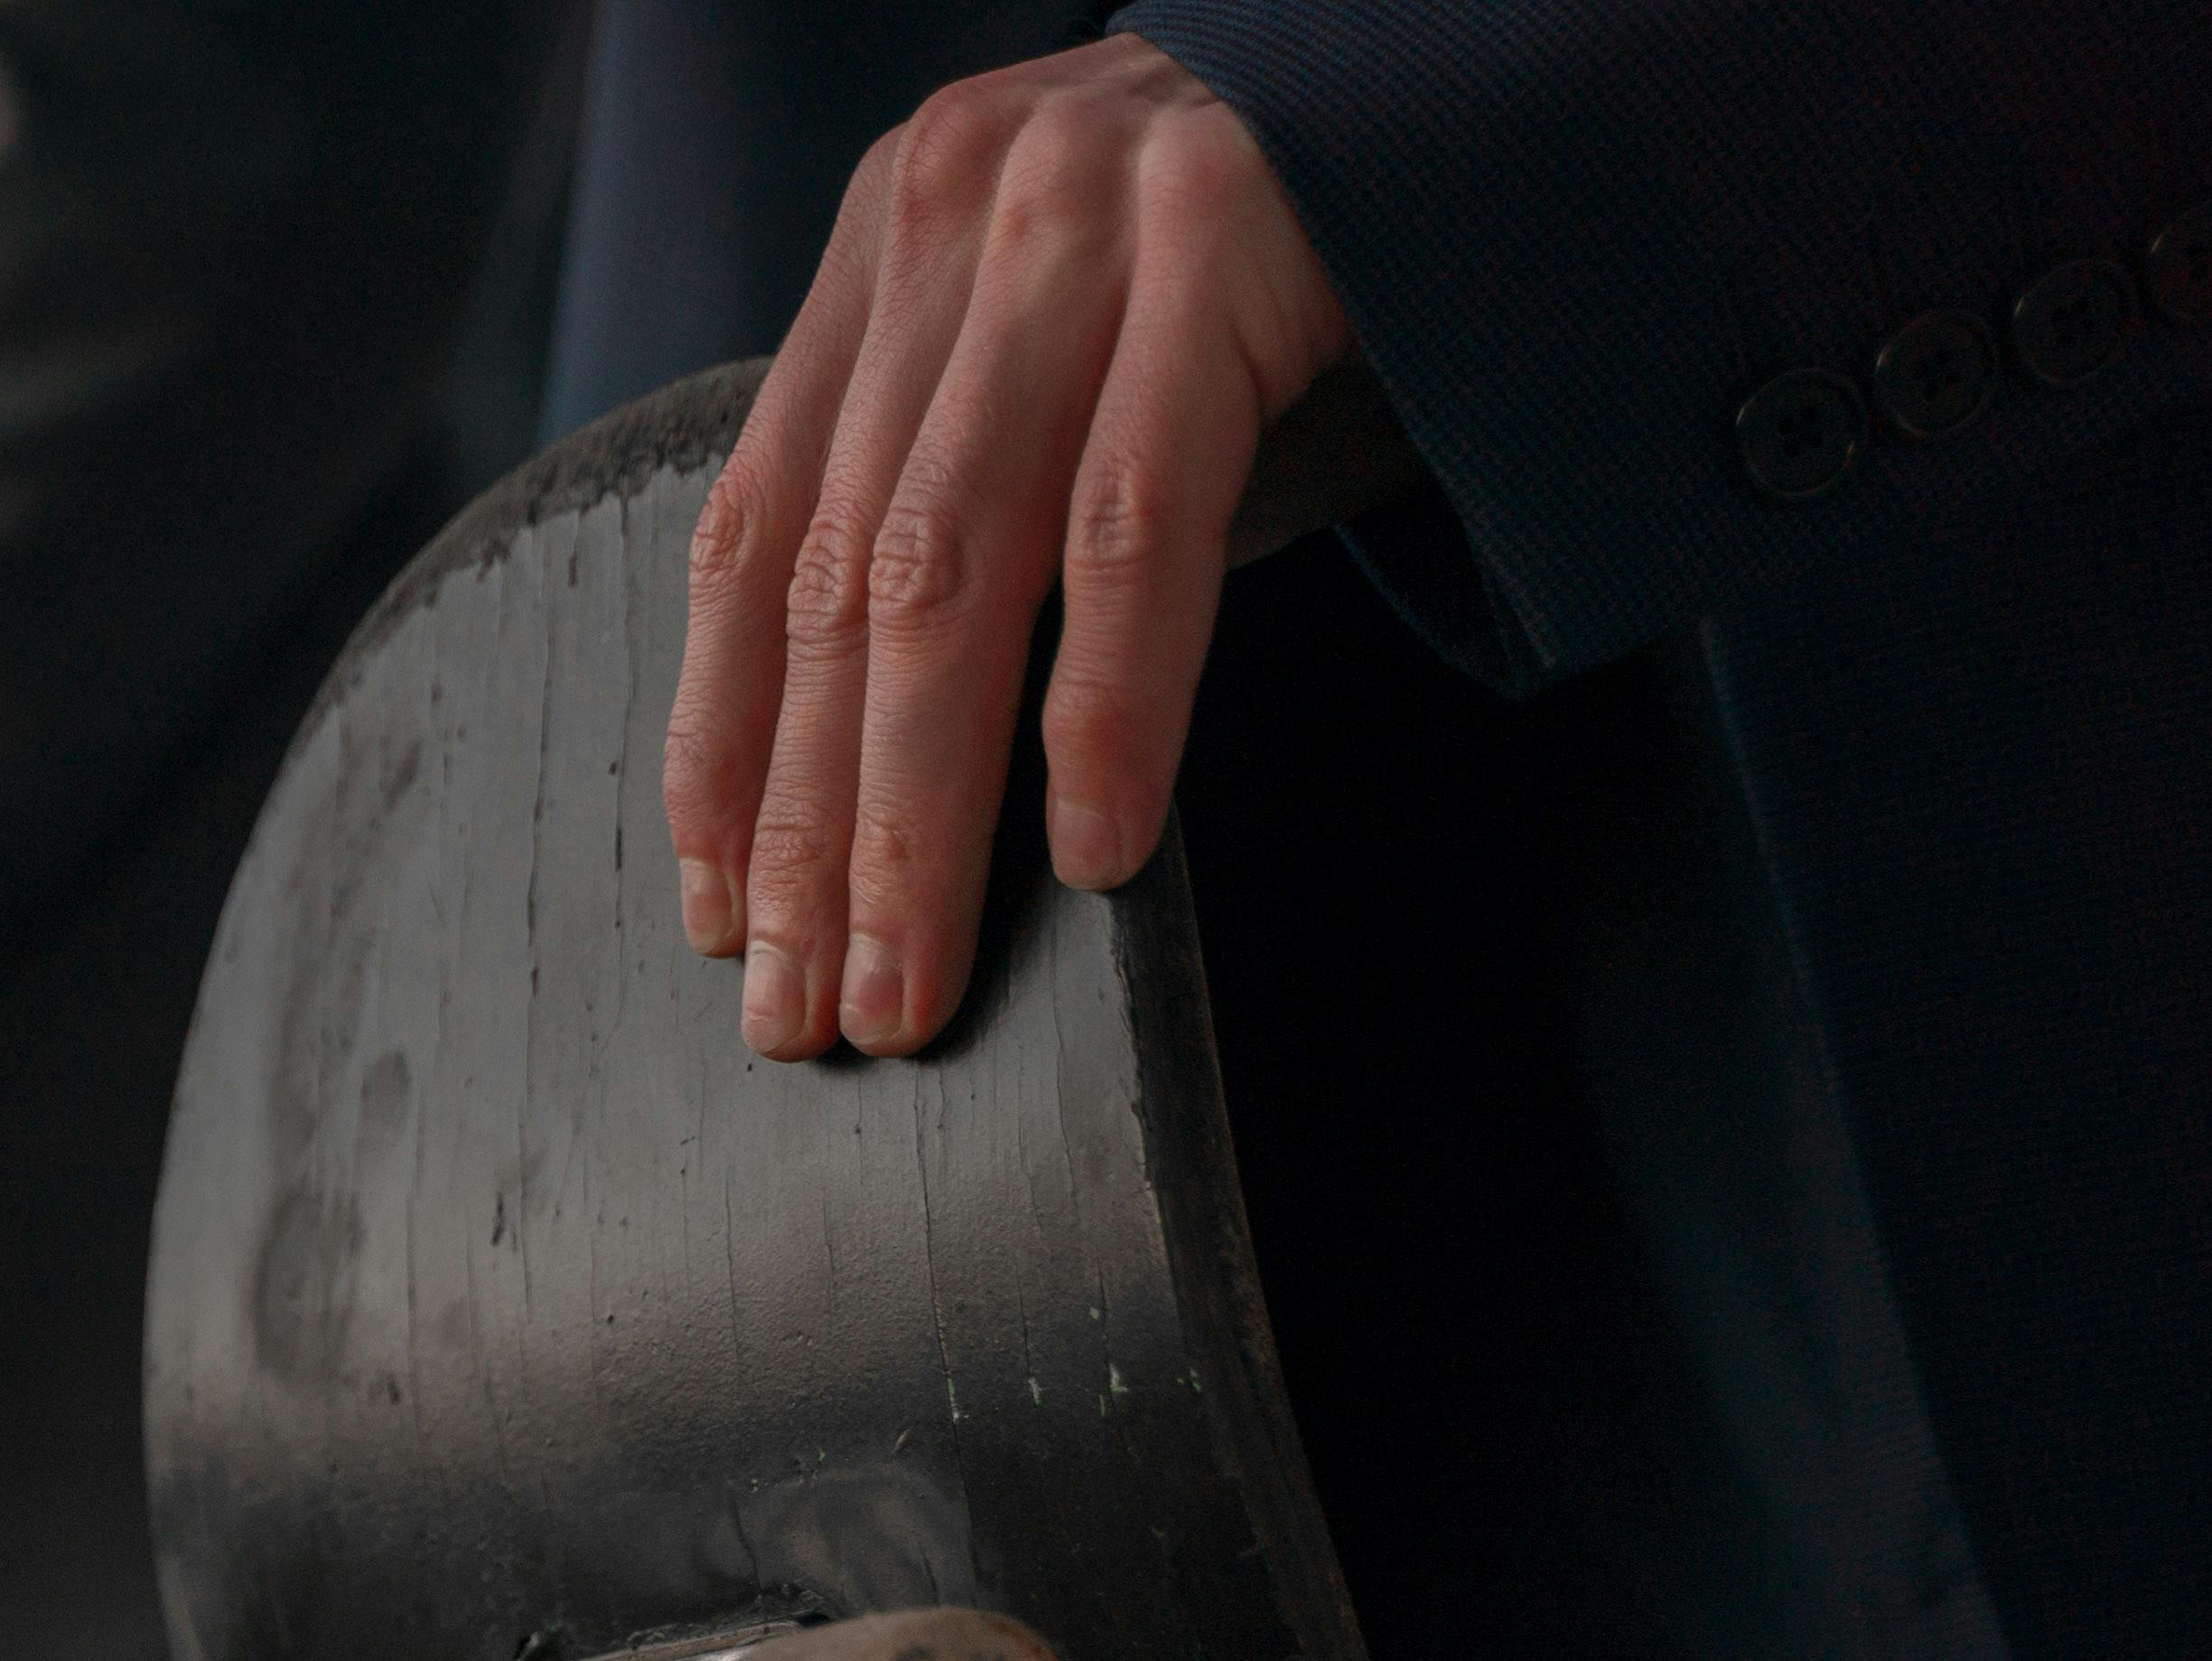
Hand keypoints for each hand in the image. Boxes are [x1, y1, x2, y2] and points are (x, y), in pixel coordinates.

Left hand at [662, 37, 1346, 1061]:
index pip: (755, 535)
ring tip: (912, 978)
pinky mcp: (1229, 243)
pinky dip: (1107, 704)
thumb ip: (972, 456)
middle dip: (810, 828)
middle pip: (840, 587)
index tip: (721, 912)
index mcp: (897, 241)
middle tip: (805, 1012)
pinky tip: (1093, 844)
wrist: (1490, 44)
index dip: (722, 742)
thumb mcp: (1078, 314)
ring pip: (954, 575)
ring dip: (922, 811)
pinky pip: (1136, 523)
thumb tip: (880, 740)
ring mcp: (1085, 223)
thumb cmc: (1280, 228)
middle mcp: (958, 219)